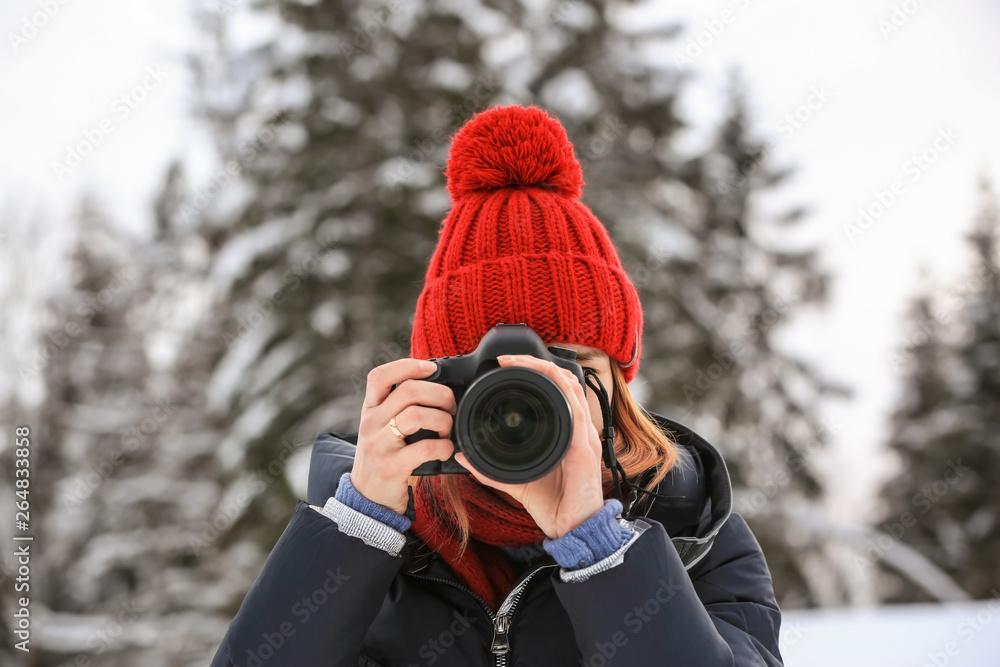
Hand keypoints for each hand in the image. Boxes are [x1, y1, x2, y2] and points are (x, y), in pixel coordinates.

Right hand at [351, 358, 456, 515]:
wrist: (367, 498)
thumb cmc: (384, 458)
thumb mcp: (382, 428)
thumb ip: (399, 408)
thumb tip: (436, 386)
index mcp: (370, 410)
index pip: (380, 376)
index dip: (407, 366)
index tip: (432, 369)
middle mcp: (371, 423)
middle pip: (408, 391)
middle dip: (440, 394)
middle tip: (451, 407)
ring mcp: (378, 445)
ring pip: (416, 415)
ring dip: (442, 420)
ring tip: (448, 431)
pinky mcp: (391, 467)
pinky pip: (424, 447)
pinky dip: (443, 447)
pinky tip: (446, 451)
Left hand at [454, 354, 604, 539]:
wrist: (574, 530)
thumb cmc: (553, 505)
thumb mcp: (515, 480)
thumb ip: (490, 469)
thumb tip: (463, 456)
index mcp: (563, 432)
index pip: (553, 390)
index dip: (533, 371)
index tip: (504, 365)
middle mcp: (575, 429)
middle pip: (563, 380)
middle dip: (536, 362)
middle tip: (508, 358)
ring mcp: (583, 436)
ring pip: (570, 387)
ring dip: (546, 369)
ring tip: (521, 361)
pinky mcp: (585, 448)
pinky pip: (577, 411)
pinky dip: (561, 391)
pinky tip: (545, 381)